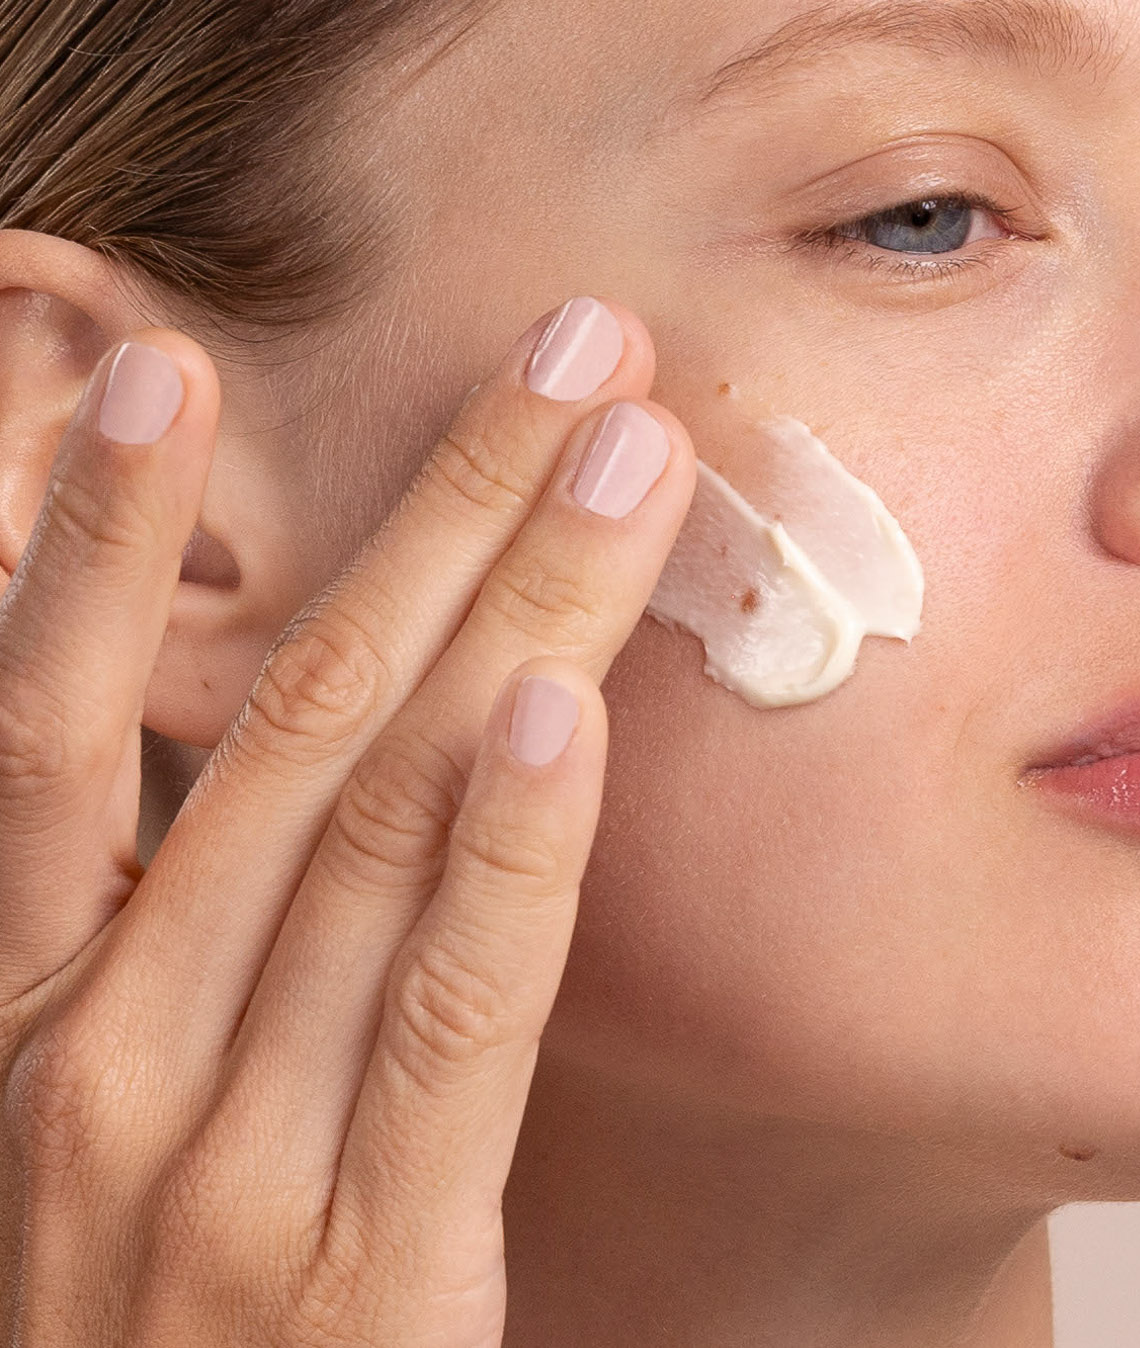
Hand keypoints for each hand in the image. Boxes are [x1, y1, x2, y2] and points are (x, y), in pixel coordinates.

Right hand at [0, 298, 694, 1344]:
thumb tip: (324, 734)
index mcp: (32, 1013)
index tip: (165, 360)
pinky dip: (506, 847)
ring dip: (514, 603)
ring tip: (620, 449)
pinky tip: (559, 702)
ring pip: (383, 814)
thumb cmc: (174, 1322)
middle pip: (286, 715)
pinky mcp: (367, 1277)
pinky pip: (449, 1015)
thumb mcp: (131, 1108)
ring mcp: (220, 1169)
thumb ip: (191, 936)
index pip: (40, 724)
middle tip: (557, 349)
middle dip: (433, 507)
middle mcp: (103, 1063)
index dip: (92, 534)